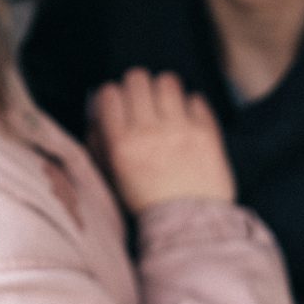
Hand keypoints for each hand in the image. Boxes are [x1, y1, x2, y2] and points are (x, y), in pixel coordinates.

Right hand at [90, 68, 234, 214]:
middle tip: (143, 99)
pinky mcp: (206, 132)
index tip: (119, 104)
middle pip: (137, 78)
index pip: (109, 93)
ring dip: (164, 90)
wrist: (189, 225)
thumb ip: (99, 143)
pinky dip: (191, 105)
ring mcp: (180, 129)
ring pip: (167, 81)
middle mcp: (148, 131)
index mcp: (121, 143)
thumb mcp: (111, 176)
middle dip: (137, 85)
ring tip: (167, 105)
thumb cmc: (147, 201)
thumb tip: (96, 113)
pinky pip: (196, 99)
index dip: (113, 95)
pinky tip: (187, 119)